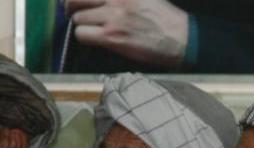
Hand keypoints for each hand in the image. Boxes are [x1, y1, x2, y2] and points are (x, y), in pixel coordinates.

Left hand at [66, 0, 188, 67]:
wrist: (182, 39)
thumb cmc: (167, 19)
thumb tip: (105, 2)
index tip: (79, 1)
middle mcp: (115, 0)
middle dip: (71, 6)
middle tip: (74, 12)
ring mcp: (113, 18)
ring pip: (78, 18)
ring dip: (81, 24)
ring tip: (90, 29)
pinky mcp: (112, 37)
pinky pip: (82, 34)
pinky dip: (85, 37)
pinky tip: (95, 39)